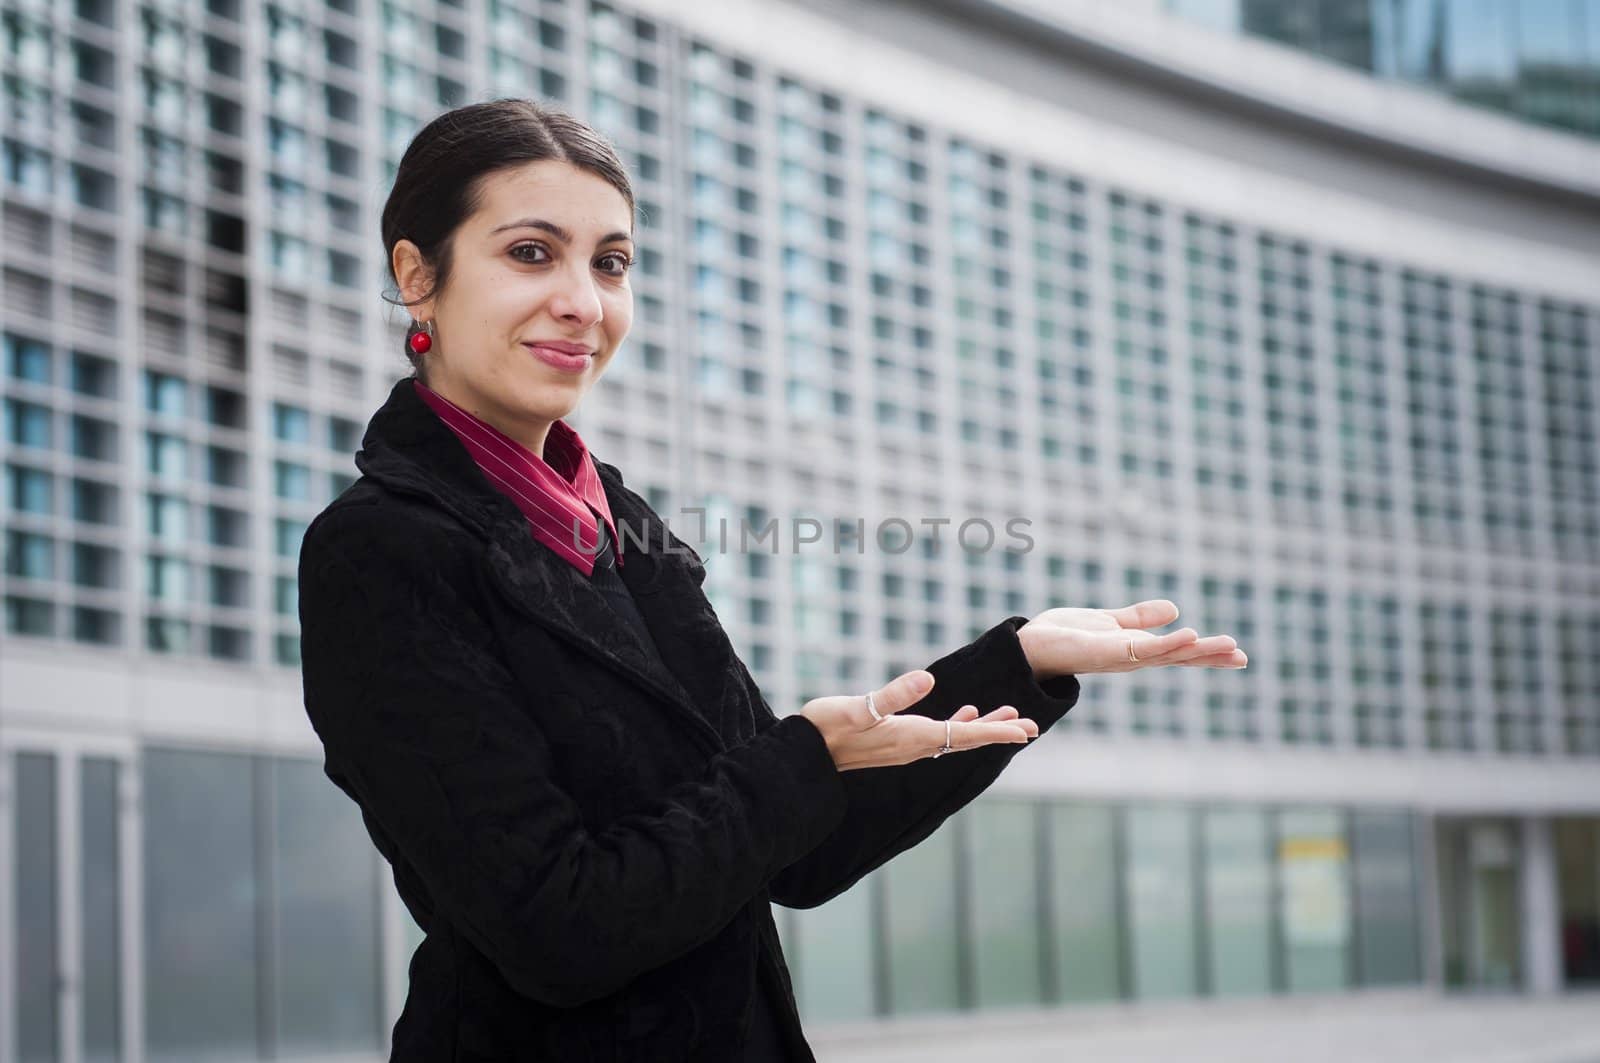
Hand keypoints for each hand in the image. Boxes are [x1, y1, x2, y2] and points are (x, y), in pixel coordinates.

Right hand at [798, 670, 1037, 771]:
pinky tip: (965, 713)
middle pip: (968, 739)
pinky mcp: (896, 742)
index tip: (1027, 730)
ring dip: (984, 727)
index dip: (997, 731)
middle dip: (1000, 731)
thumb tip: (926, 679)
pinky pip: (939, 734)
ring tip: (1010, 717)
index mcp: (912, 737)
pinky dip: (958, 723)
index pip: (964, 734)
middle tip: (1032, 727)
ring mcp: (907, 746)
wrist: (805, 752)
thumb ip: (892, 695)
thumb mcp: (858, 707)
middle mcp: (915, 746)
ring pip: (957, 737)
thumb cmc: (826, 727)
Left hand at [1017, 599, 1246, 677]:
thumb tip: (1174, 609)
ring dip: (1197, 650)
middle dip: (1210, 657)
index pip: (1178, 651)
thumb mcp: (1110, 622)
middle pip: (1179, 657)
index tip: (1238, 654)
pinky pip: (1142, 648)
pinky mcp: (1107, 652)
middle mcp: (1133, 658)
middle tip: (1243, 657)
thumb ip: (1139, 618)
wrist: (1030, 644)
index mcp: (1136, 649)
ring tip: (1229, 646)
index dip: (1206, 652)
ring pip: (1167, 655)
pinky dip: (1166, 643)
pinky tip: (1188, 634)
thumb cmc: (1066, 636)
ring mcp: (1122, 657)